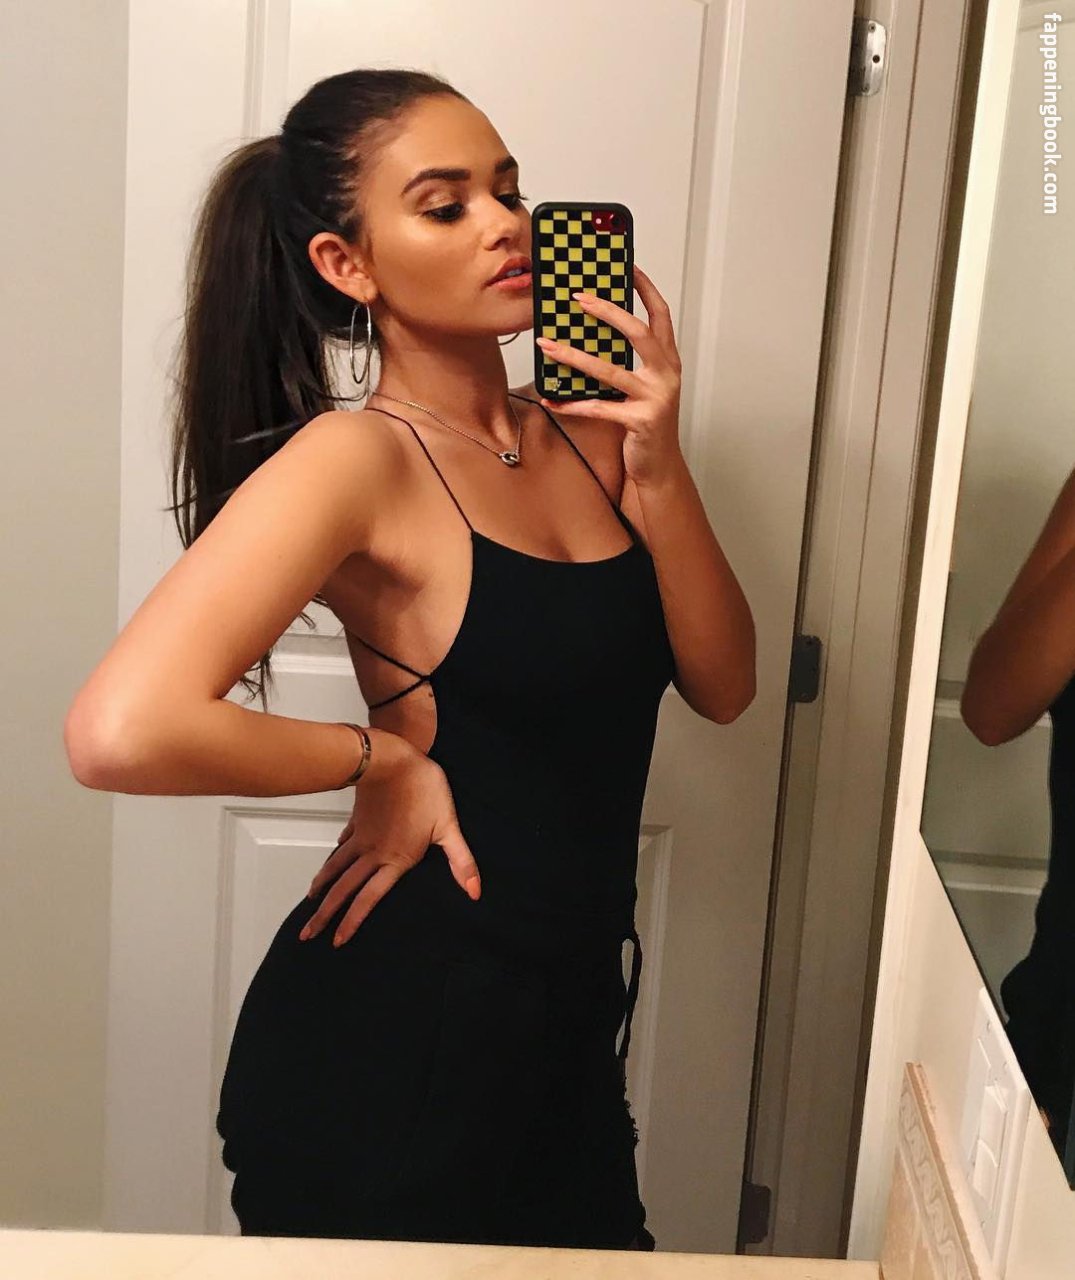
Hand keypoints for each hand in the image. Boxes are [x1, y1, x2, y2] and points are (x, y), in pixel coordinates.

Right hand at [299, 731, 480, 946]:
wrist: (393, 758)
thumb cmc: (423, 789)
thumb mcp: (448, 826)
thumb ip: (460, 861)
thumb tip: (474, 891)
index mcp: (394, 860)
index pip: (368, 898)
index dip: (352, 921)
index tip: (337, 940)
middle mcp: (372, 853)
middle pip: (344, 889)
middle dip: (325, 914)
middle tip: (306, 934)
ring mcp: (361, 836)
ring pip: (336, 867)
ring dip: (322, 887)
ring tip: (309, 902)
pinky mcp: (358, 819)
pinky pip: (343, 843)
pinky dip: (335, 855)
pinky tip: (332, 859)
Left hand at [534, 264, 683, 488]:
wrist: (660, 466)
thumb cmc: (647, 423)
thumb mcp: (644, 387)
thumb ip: (630, 361)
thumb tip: (595, 335)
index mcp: (668, 361)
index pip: (660, 315)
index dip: (645, 289)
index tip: (626, 267)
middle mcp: (666, 375)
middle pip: (638, 332)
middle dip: (608, 311)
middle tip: (578, 298)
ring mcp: (655, 398)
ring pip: (610, 370)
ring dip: (574, 356)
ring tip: (548, 345)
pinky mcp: (641, 421)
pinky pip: (600, 408)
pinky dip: (572, 404)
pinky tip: (552, 398)